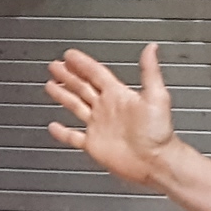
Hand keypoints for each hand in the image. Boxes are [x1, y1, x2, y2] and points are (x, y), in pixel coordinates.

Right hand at [45, 44, 182, 187]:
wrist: (155, 161)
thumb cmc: (159, 132)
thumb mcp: (156, 96)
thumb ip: (150, 71)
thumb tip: (151, 49)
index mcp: (118, 95)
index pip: (95, 73)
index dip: (82, 63)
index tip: (70, 55)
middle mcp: (106, 108)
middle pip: (82, 86)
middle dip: (68, 75)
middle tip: (56, 65)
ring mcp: (99, 125)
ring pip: (76, 106)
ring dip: (63, 95)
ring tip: (52, 85)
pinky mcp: (93, 144)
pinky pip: (73, 136)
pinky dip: (62, 132)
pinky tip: (54, 126)